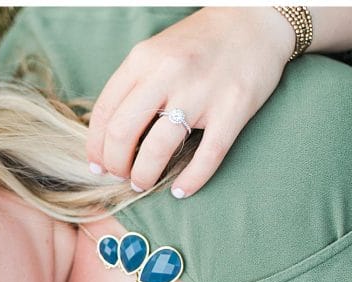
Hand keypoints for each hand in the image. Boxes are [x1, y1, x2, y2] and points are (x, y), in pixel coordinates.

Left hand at [86, 7, 294, 197]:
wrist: (255, 20)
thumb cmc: (199, 42)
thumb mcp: (156, 51)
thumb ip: (132, 85)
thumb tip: (106, 133)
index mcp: (143, 59)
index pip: (105, 112)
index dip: (95, 147)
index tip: (97, 165)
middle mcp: (168, 73)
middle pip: (123, 133)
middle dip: (115, 165)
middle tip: (120, 176)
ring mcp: (201, 92)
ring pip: (158, 149)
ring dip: (144, 176)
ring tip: (143, 183)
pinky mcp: (233, 108)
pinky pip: (207, 156)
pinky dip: (191, 180)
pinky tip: (180, 190)